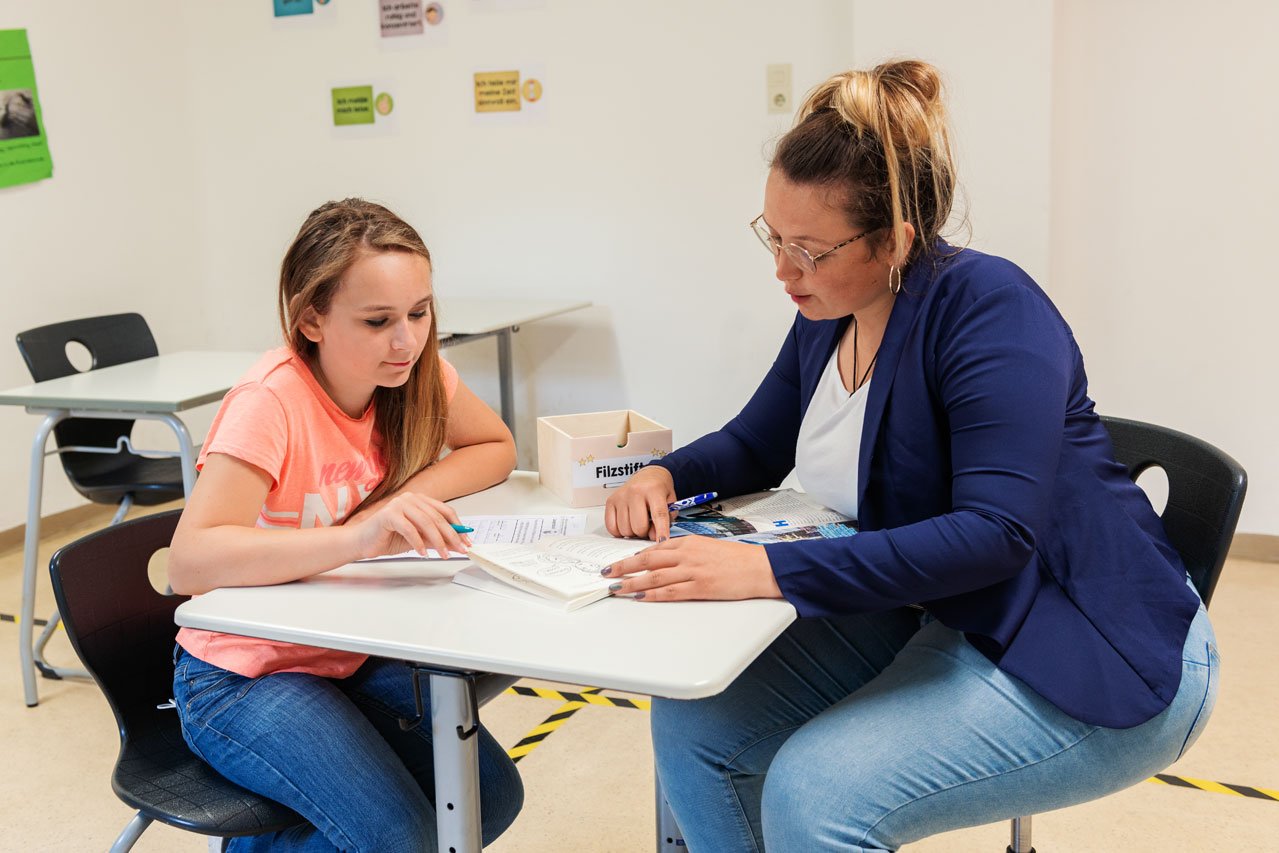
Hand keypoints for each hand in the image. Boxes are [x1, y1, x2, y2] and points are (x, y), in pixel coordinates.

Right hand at [349, 492, 470, 559]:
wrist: (362, 543)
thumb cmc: (387, 538)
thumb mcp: (418, 539)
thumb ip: (434, 538)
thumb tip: (456, 544)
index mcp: (419, 501)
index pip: (445, 511)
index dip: (458, 527)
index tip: (466, 541)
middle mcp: (411, 498)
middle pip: (438, 517)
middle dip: (451, 536)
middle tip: (459, 550)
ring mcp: (399, 504)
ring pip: (426, 523)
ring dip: (437, 541)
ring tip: (443, 554)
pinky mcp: (389, 514)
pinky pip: (409, 529)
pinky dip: (418, 543)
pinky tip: (422, 554)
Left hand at [602, 536, 783, 601]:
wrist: (759, 567)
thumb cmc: (737, 558)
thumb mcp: (708, 546)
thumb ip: (686, 551)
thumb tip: (666, 559)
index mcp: (689, 543)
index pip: (655, 548)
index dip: (634, 556)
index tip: (621, 562)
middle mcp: (687, 555)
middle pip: (648, 561)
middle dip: (624, 567)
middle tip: (608, 573)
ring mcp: (693, 571)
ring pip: (655, 577)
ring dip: (633, 583)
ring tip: (617, 588)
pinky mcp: (700, 588)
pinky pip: (671, 592)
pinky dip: (653, 595)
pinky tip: (640, 597)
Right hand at [605, 465, 676, 540]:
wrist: (648, 475)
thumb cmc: (659, 489)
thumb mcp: (671, 501)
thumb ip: (667, 519)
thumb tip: (654, 537)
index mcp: (653, 490)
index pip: (658, 514)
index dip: (661, 531)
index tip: (663, 542)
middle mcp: (635, 492)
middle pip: (639, 526)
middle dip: (645, 532)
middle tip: (648, 525)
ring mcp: (621, 497)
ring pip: (625, 529)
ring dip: (633, 532)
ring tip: (638, 522)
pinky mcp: (610, 501)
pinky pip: (612, 528)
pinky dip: (620, 531)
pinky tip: (627, 523)